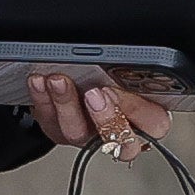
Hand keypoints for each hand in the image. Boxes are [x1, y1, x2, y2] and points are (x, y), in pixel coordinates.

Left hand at [28, 67, 173, 157]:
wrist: (83, 78)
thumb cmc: (116, 74)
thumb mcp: (134, 69)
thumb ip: (136, 69)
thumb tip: (128, 54)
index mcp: (147, 117)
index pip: (154, 123)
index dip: (135, 109)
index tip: (117, 89)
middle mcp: (119, 131)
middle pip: (119, 139)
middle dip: (104, 117)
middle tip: (93, 93)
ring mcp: (89, 136)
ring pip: (78, 132)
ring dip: (67, 104)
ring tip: (59, 81)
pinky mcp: (60, 132)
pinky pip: (50, 122)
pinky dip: (43, 99)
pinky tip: (40, 82)